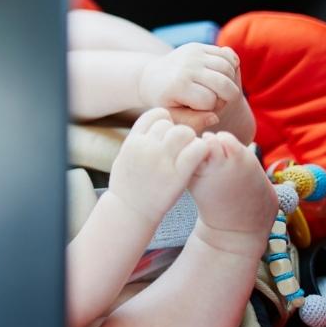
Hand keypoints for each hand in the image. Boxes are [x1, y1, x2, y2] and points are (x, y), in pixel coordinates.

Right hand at [108, 108, 208, 224]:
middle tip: (178, 149)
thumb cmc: (127, 186)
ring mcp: (162, 160)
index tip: (166, 136)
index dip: (164, 122)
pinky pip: (197, 149)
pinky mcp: (178, 174)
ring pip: (185, 133)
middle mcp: (146, 147)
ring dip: (190, 141)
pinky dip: (201, 150)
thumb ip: (138, 140)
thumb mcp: (124, 157)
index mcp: (133, 141)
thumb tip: (153, 126)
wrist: (129, 211)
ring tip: (187, 154)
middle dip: (176, 133)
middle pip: (171, 124)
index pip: (156, 115)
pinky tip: (197, 160)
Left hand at [138, 44, 240, 111]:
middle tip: (215, 100)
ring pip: (228, 68)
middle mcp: (187, 67)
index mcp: (178, 86)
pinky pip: (227, 55)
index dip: (210, 108)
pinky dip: (230, 67)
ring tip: (217, 89)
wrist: (150, 77)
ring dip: (229, 82)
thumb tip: (214, 118)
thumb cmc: (164, 101)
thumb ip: (193, 122)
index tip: (201, 108)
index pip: (211, 101)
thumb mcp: (174, 116)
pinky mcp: (198, 46)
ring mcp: (193, 54)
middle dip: (225, 97)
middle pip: (224, 84)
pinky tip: (220, 76)